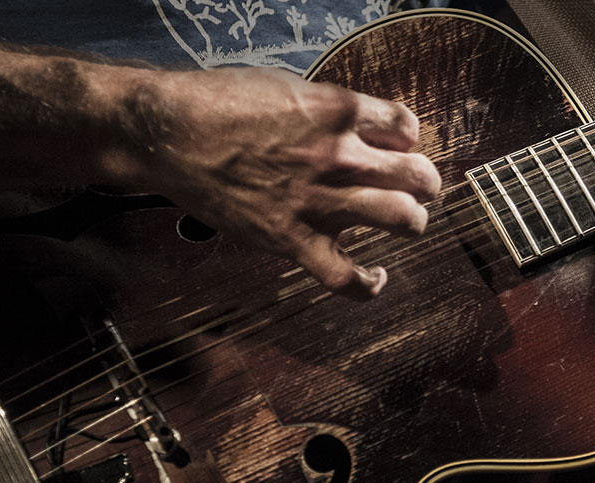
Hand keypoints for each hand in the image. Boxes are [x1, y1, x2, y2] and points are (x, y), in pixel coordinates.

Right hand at [110, 67, 439, 299]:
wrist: (168, 134)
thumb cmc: (220, 102)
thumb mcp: (287, 88)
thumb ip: (331, 108)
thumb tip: (362, 124)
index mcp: (339, 111)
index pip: (407, 124)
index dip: (408, 135)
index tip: (397, 143)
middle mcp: (338, 156)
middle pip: (417, 175)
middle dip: (425, 182)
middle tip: (417, 186)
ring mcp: (318, 200)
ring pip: (402, 219)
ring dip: (412, 221)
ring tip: (405, 220)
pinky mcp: (292, 238)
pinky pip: (346, 276)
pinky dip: (369, 282)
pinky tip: (377, 275)